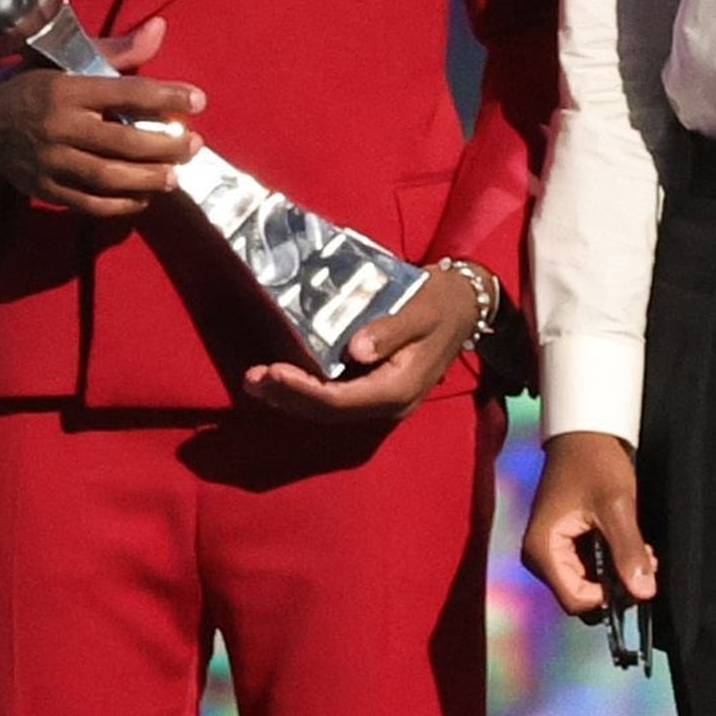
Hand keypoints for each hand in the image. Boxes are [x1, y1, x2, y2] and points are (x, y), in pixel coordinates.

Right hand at [0, 17, 197, 218]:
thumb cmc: (31, 83)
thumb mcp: (66, 58)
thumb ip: (116, 50)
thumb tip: (161, 29)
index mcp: (66, 88)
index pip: (125, 92)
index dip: (166, 95)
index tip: (198, 100)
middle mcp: (58, 126)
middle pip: (121, 142)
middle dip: (164, 146)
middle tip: (192, 146)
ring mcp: (50, 161)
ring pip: (107, 177)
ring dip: (147, 179)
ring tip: (173, 177)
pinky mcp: (44, 188)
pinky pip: (88, 203)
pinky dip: (120, 205)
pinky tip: (142, 198)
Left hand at [243, 262, 481, 423]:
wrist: (464, 307)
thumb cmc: (442, 304)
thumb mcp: (422, 311)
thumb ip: (391, 331)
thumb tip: (356, 351)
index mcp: (399, 389)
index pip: (341, 400)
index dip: (303, 391)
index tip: (273, 372)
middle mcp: (387, 403)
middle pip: (328, 411)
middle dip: (287, 397)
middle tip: (251, 378)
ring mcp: (380, 400)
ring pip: (327, 410)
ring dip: (290, 399)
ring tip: (255, 381)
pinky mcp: (372, 390)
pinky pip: (333, 399)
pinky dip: (304, 392)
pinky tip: (280, 380)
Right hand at [523, 430, 656, 617]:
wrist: (584, 435)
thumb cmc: (594, 462)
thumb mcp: (617, 506)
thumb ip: (629, 550)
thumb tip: (644, 592)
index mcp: (542, 550)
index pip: (576, 600)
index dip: (608, 595)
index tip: (635, 569)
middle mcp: (539, 557)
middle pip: (580, 596)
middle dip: (615, 585)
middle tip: (642, 557)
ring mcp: (549, 552)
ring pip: (586, 585)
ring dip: (615, 574)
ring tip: (638, 547)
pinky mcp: (561, 546)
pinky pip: (586, 570)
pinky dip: (609, 564)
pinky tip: (626, 543)